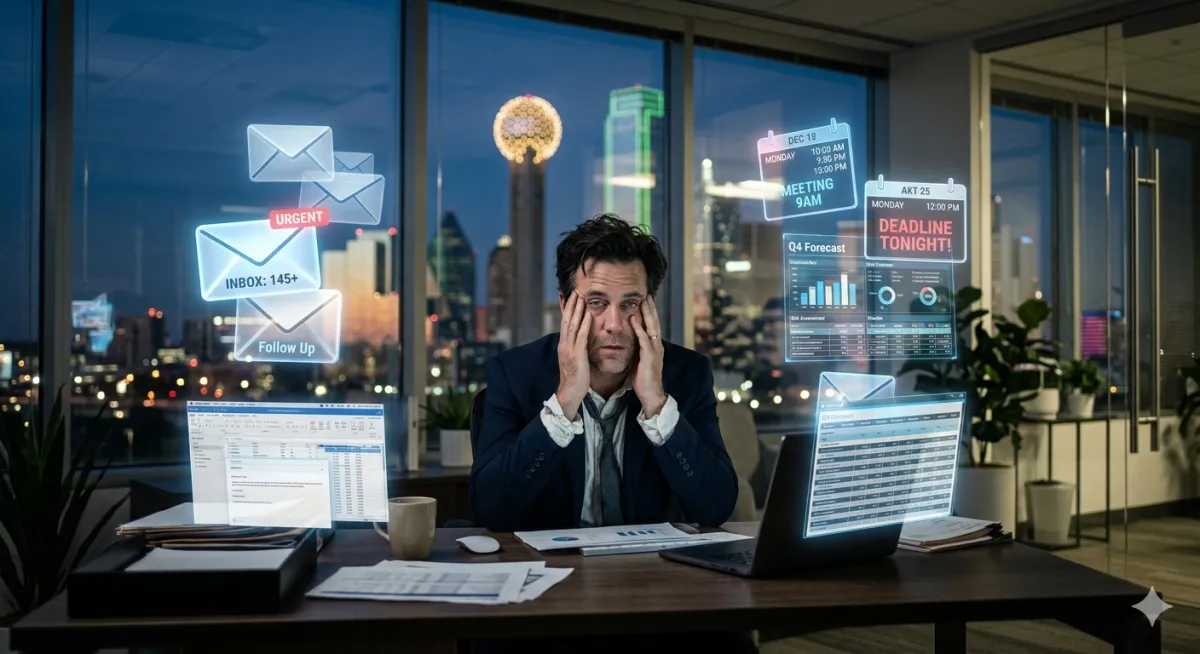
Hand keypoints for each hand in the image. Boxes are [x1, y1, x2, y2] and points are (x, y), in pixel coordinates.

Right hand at [556, 292, 590, 420]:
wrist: (569, 393)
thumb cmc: (574, 378)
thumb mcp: (573, 360)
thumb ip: (575, 348)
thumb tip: (578, 340)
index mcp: (563, 345)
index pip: (564, 323)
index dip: (567, 310)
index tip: (570, 297)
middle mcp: (564, 344)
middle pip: (566, 320)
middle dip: (571, 305)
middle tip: (576, 291)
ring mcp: (569, 349)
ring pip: (572, 325)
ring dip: (577, 310)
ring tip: (581, 297)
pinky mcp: (577, 355)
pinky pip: (581, 336)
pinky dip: (584, 324)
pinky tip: (588, 315)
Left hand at [630, 295, 666, 417]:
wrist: (651, 395)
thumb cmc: (643, 380)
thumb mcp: (639, 361)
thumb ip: (637, 350)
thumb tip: (629, 342)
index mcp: (654, 347)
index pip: (652, 326)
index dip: (649, 313)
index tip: (645, 301)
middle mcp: (657, 346)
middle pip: (655, 322)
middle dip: (650, 308)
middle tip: (647, 294)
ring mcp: (655, 351)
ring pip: (652, 327)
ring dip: (647, 313)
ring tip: (643, 301)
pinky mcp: (650, 357)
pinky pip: (644, 339)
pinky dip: (639, 328)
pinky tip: (634, 319)